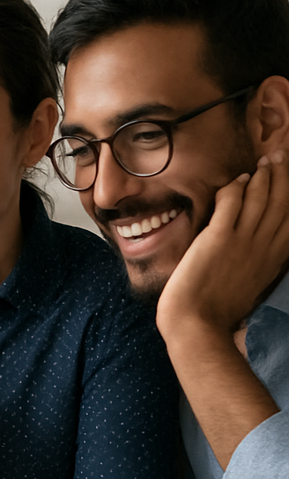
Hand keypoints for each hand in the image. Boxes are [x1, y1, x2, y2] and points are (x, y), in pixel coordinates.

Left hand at [157, 152, 288, 342]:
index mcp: (274, 259)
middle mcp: (264, 247)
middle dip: (284, 175)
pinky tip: (236, 179)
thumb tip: (260, 250)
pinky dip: (236, 188)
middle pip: (282, 202)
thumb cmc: (217, 309)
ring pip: (261, 199)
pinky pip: (232, 204)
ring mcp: (242, 241)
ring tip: (266, 160)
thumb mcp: (251, 284)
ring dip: (264, 176)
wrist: (197, 324)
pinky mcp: (218, 239)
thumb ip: (258, 263)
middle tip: (282, 154)